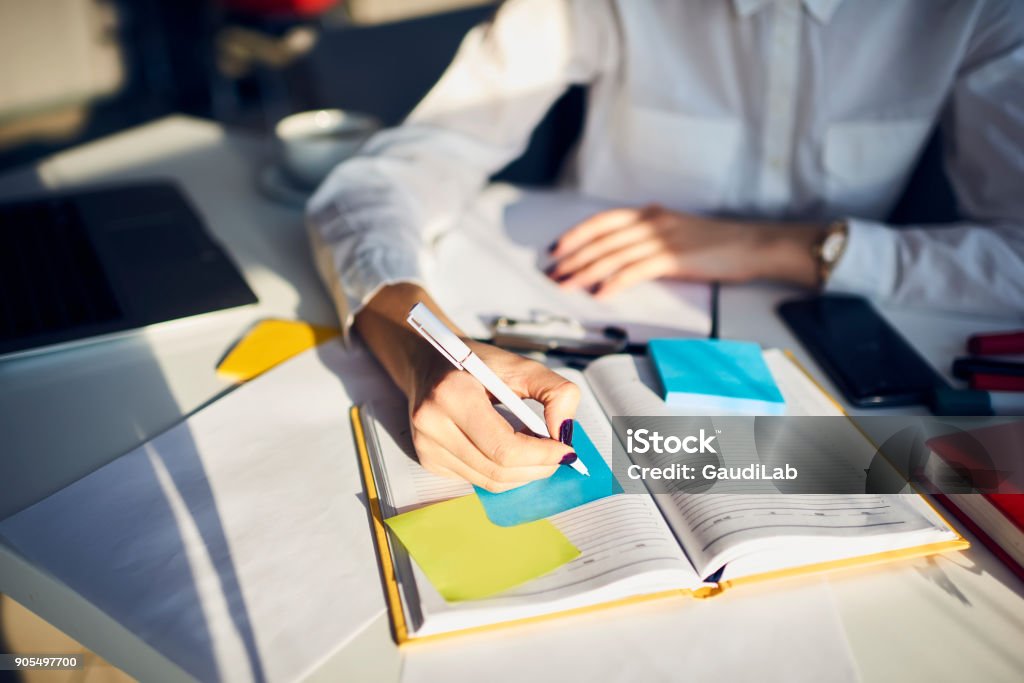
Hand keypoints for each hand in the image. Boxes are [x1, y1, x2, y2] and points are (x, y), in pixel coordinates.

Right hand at [407, 340, 579, 491]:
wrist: (428, 363)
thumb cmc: (474, 363)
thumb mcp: (519, 365)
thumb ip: (554, 391)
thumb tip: (565, 431)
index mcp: (452, 394)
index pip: (504, 447)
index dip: (541, 455)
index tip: (566, 450)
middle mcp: (432, 424)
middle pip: (498, 470)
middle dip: (537, 467)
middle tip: (557, 455)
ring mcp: (427, 447)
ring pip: (489, 481)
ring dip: (522, 472)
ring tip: (535, 449)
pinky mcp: (428, 460)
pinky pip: (477, 479)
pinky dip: (503, 471)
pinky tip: (509, 450)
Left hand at [546, 205, 821, 296]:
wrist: (752, 244)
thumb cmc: (718, 242)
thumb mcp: (678, 230)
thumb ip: (652, 233)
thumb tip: (627, 244)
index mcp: (650, 214)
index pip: (602, 222)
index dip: (575, 234)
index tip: (555, 248)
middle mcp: (652, 222)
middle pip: (601, 239)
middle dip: (572, 257)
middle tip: (552, 273)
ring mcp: (662, 239)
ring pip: (613, 254)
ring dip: (585, 271)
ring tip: (567, 284)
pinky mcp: (674, 258)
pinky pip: (636, 270)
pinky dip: (615, 281)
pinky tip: (601, 293)